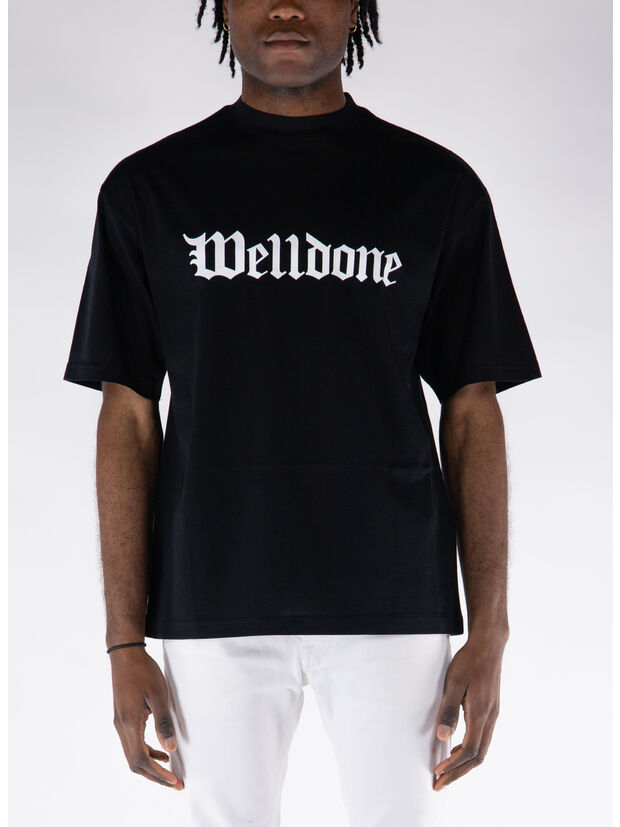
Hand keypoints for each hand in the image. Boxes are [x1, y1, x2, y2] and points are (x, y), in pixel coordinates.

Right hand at [110, 647, 184, 789]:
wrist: (125, 655)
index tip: (174, 781)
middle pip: (135, 763)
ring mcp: (121, 723)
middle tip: (176, 783)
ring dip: (152, 766)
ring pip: (134, 755)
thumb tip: (170, 749)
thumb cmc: (143, 671)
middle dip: (156, 776)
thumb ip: (164, 722)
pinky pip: (134, 743)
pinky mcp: (124, 718)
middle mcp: (121, 728)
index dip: (157, 774)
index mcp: (129, 724)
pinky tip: (162, 751)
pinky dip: (147, 752)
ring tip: (171, 773)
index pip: (140, 760)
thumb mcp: (158, 695)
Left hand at [432, 632, 506, 790]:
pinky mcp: (491, 709)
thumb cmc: (468, 661)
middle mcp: (490, 718)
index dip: (453, 766)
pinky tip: (456, 747)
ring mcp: (493, 714)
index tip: (437, 774)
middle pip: (477, 757)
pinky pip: (482, 738)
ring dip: (464, 763)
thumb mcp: (454, 683)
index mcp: (481, 714)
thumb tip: (443, 737)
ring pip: (481, 749)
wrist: (489, 645)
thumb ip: (449, 710)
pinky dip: (469, 750)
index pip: (469, 751)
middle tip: (438, 783)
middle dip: (458, 773)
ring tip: (445, 770)